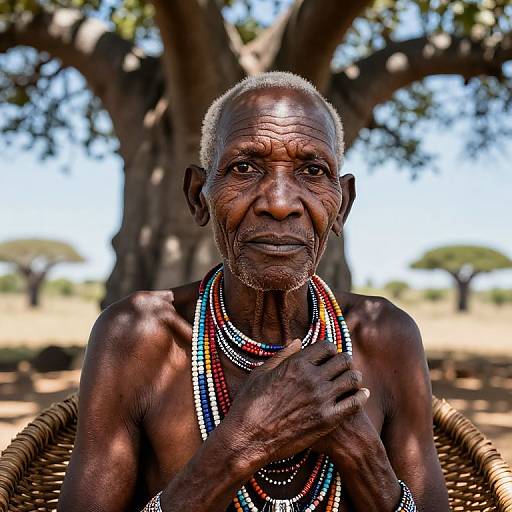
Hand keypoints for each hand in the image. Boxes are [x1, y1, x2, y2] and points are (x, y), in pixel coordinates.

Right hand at [223, 339, 368, 466]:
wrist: (248, 438)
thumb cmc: (249, 404)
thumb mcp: (261, 373)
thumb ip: (282, 355)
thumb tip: (297, 341)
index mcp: (296, 363)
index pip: (327, 346)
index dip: (330, 350)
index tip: (329, 356)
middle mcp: (312, 378)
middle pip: (343, 360)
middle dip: (344, 361)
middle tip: (342, 368)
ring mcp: (321, 399)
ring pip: (352, 379)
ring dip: (353, 377)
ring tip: (352, 381)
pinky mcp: (327, 420)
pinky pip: (354, 403)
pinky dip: (361, 397)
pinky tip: (361, 395)